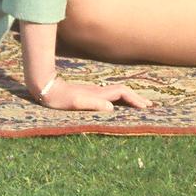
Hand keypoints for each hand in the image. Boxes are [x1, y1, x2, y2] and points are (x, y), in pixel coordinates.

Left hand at [33, 76, 151, 114]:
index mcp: (98, 93)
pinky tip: (119, 106)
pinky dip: (120, 100)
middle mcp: (98, 91)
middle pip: (123, 91)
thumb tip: (111, 107)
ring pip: (117, 93)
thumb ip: (92, 103)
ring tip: (140, 106)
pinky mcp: (89, 95)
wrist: (45, 87)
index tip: (146, 107)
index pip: (122, 92)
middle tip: (150, 107)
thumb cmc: (59, 98)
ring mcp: (94, 92)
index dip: (135, 99)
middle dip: (137, 98)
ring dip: (130, 99)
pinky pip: (110, 96)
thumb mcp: (75, 103)